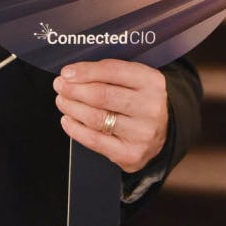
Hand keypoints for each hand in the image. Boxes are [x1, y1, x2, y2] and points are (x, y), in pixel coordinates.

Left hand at [53, 59, 168, 172]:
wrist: (165, 131)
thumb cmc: (142, 101)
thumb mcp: (136, 80)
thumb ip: (110, 74)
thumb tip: (73, 74)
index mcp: (152, 81)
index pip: (112, 71)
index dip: (85, 71)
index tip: (66, 72)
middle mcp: (150, 107)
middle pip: (101, 95)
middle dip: (74, 90)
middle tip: (60, 86)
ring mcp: (142, 133)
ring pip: (96, 118)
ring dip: (72, 108)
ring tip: (62, 101)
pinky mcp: (131, 154)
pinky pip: (95, 141)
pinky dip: (76, 130)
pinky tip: (67, 120)